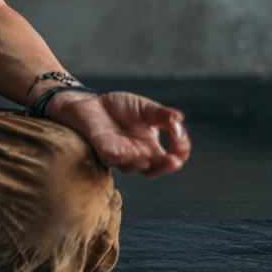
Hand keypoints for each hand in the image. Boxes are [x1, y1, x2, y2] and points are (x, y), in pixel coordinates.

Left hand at [48, 90, 190, 176]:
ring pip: (133, 168)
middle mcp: (139, 155)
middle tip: (175, 160)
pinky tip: (128, 154)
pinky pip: (112, 159)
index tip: (179, 131)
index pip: (174, 156)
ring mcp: (120, 154)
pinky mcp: (102, 150)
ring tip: (148, 159)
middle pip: (156, 169)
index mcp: (152, 146)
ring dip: (141, 164)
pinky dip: (120, 158)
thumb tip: (180, 120)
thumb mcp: (145, 108)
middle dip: (166, 166)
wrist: (89, 101)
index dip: (182, 147)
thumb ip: (163, 115)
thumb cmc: (118, 108)